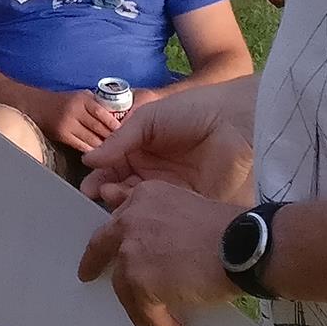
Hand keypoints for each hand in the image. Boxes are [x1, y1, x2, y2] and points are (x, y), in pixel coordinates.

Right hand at [43, 87, 124, 154]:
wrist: (37, 105)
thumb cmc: (63, 101)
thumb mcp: (80, 96)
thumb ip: (96, 104)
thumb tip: (117, 115)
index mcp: (82, 99)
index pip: (103, 113)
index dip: (114, 124)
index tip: (124, 132)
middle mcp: (75, 110)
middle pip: (98, 127)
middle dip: (111, 137)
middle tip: (123, 145)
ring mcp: (68, 123)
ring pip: (91, 138)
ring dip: (103, 146)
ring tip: (113, 151)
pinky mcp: (62, 135)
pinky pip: (81, 145)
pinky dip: (91, 150)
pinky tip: (98, 155)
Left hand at [76, 176, 246, 325]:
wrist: (242, 246)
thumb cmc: (229, 229)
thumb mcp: (189, 207)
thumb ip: (165, 220)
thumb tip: (158, 248)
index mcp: (145, 197)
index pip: (120, 219)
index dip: (117, 236)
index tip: (111, 247)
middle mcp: (131, 220)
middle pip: (102, 246)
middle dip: (93, 262)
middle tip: (87, 275)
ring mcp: (132, 252)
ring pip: (124, 285)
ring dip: (138, 304)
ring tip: (148, 319)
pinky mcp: (140, 282)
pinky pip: (144, 309)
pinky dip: (158, 322)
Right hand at [79, 88, 257, 213]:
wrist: (239, 122)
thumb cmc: (194, 110)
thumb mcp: (149, 118)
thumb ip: (119, 140)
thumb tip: (88, 161)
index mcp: (145, 146)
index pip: (116, 165)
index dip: (101, 175)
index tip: (88, 186)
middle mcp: (156, 169)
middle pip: (123, 186)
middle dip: (107, 192)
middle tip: (95, 197)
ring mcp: (172, 187)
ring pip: (139, 202)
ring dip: (122, 203)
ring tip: (110, 200)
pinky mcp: (189, 203)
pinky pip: (163, 212)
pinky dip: (145, 214)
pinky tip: (132, 211)